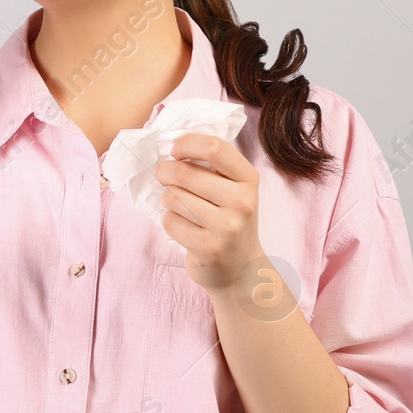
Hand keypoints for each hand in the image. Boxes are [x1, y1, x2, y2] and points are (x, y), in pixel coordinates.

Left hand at [153, 133, 266, 295]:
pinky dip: (169, 220)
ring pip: (174, 197)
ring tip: (178, 205)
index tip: (175, 151)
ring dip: (167, 198)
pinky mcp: (209, 248)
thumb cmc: (230, 220)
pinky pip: (171, 222)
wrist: (241, 268)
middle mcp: (242, 201)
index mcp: (248, 179)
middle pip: (185, 172)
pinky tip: (183, 226)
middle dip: (165, 171)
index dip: (187, 144)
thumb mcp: (234, 188)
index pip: (214, 148)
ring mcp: (227, 227)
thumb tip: (175, 145)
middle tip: (164, 176)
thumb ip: (213, 165)